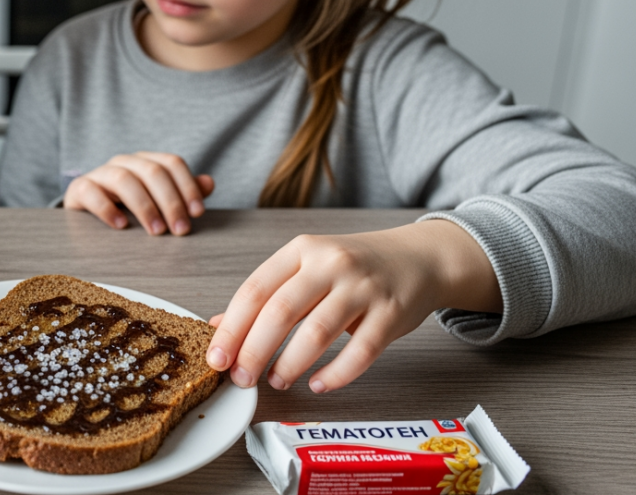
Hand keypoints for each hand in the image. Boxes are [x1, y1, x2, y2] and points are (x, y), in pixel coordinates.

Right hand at [62, 152, 213, 235]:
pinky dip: (107, 208)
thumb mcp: (157, 200)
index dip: (187, 187)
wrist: (86, 210)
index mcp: (146, 161)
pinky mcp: (80, 188)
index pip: (172, 163)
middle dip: (170, 202)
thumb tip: (209, 183)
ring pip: (124, 179)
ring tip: (156, 232)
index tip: (197, 213)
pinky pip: (92, 192)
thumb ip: (182, 192)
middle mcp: (124, 162)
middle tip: (180, 230)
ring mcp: (100, 173)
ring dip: (144, 207)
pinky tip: (121, 226)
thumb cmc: (127, 206)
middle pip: (152, 172)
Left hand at [204, 220, 500, 392]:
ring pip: (318, 332)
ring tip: (276, 381)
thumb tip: (217, 328)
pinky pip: (361, 350)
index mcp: (301, 250)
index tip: (217, 358)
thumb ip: (266, 296)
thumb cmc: (354, 268)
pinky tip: (319, 384)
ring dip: (291, 364)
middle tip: (241, 378)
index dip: (231, 328)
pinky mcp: (391, 313)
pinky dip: (337, 373)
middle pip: (281, 311)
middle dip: (254, 350)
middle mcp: (330, 263)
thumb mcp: (306, 269)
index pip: (255, 290)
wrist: (419, 258)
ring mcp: (363, 287)